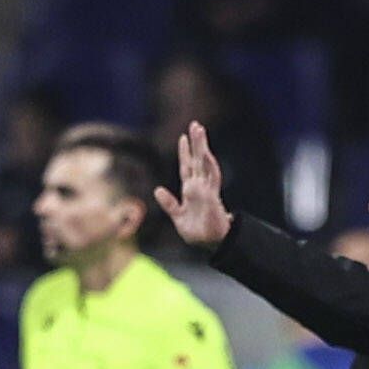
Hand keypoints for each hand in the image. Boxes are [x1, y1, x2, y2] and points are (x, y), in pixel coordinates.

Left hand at [153, 121, 233, 249]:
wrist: (210, 244)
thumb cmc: (197, 233)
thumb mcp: (178, 217)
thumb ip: (169, 204)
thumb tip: (157, 189)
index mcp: (191, 191)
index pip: (187, 167)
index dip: (184, 153)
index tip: (183, 137)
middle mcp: (200, 187)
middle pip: (197, 160)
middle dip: (196, 143)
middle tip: (195, 125)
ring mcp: (207, 190)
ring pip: (205, 163)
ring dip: (202, 147)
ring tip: (199, 130)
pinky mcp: (211, 196)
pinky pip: (211, 177)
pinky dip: (208, 165)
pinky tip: (204, 153)